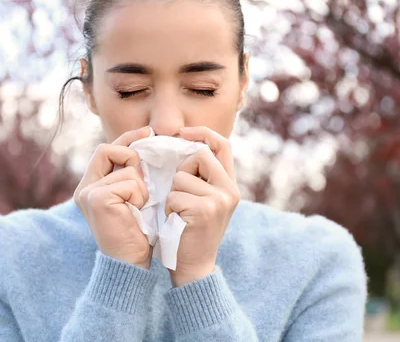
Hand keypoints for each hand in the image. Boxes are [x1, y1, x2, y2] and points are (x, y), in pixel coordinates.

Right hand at [74, 127, 152, 269]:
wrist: (130, 263)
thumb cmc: (137, 232)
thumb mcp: (134, 196)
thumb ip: (130, 174)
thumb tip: (144, 143)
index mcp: (91, 186)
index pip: (106, 150)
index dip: (127, 139)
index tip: (147, 133)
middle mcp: (85, 188)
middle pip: (107, 149)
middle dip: (132, 155)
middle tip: (144, 175)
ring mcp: (88, 193)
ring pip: (125, 169)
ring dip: (141, 186)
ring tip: (139, 206)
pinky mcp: (97, 199)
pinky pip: (129, 182)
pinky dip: (139, 195)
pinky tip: (136, 211)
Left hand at [165, 126, 239, 285]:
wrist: (192, 267)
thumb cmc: (190, 231)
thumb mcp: (204, 201)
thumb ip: (203, 177)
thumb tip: (186, 145)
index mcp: (230, 185)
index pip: (222, 144)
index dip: (202, 132)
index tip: (182, 133)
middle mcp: (229, 190)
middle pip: (199, 155)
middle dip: (181, 171)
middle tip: (180, 194)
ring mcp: (219, 199)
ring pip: (181, 176)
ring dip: (172, 194)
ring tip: (178, 212)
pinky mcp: (204, 210)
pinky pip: (174, 195)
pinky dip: (169, 207)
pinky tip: (176, 221)